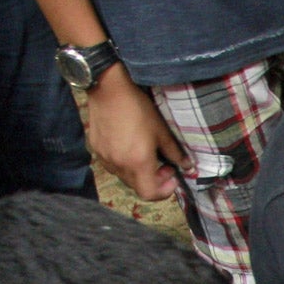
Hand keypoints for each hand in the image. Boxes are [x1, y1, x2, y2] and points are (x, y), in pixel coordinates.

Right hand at [85, 69, 187, 199]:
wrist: (108, 89)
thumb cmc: (137, 108)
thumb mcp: (161, 131)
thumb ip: (175, 153)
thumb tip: (187, 166)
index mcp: (137, 163)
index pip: (149, 194)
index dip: (163, 192)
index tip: (172, 178)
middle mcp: (119, 165)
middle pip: (138, 188)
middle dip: (154, 181)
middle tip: (165, 166)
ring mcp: (105, 158)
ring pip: (125, 177)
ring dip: (139, 173)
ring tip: (147, 156)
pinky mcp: (96, 149)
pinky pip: (113, 166)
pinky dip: (125, 164)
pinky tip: (130, 149)